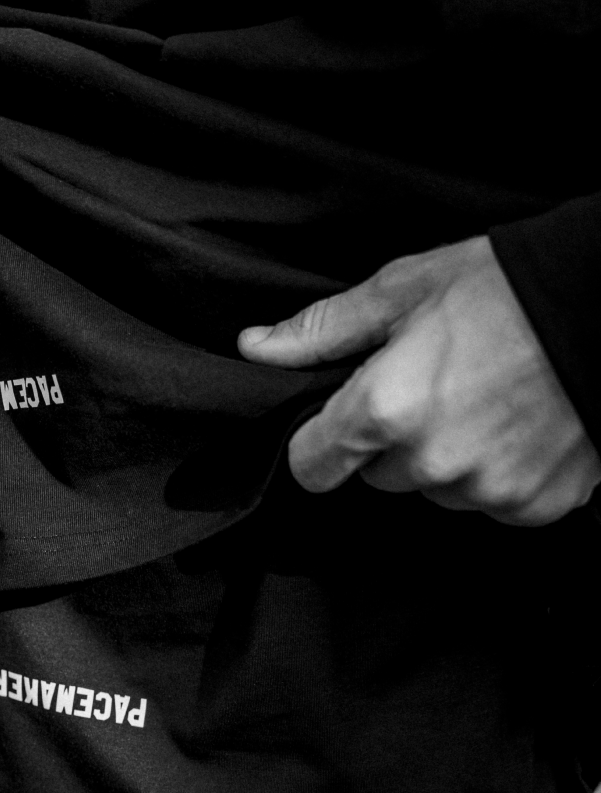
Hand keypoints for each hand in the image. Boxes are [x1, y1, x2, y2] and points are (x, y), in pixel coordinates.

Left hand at [237, 236, 600, 525]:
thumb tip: (257, 347)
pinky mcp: (536, 504)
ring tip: (484, 401)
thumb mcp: (402, 291)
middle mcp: (432, 461)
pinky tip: (519, 426)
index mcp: (386, 409)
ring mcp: (487, 489)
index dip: (319, 445)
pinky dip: (501, 474)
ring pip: (436, 491)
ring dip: (448, 459)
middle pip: (377, 477)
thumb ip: (323, 331)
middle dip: (393, 441)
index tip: (338, 426)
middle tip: (436, 387)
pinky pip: (493, 503)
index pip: (311, 467)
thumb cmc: (506, 288)